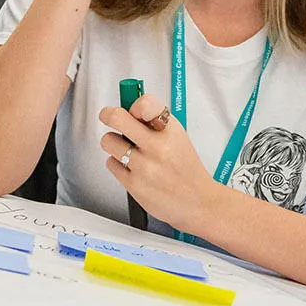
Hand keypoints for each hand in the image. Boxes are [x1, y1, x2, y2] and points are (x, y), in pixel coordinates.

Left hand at [98, 91, 217, 232]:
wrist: (197, 202)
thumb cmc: (186, 169)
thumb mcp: (178, 136)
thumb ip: (154, 122)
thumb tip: (129, 108)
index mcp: (170, 130)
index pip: (145, 103)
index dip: (133, 104)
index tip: (131, 109)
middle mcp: (157, 146)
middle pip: (117, 118)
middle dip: (109, 115)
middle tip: (110, 116)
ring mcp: (144, 166)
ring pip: (108, 141)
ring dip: (113, 143)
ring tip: (126, 148)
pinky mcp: (133, 184)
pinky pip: (110, 163)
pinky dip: (117, 163)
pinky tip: (131, 167)